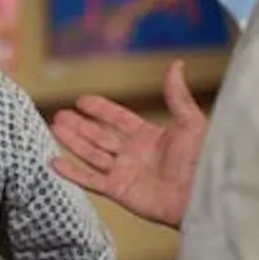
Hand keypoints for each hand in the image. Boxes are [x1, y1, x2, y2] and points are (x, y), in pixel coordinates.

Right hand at [49, 59, 205, 228]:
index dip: (101, 109)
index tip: (82, 100)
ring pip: (92, 154)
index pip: (119, 119)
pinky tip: (55, 162)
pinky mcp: (120, 191)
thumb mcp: (191, 122)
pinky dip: (72, 173)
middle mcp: (134, 154)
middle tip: (60, 114)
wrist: (204, 195)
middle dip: (80, 125)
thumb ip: (177, 95)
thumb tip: (176, 64)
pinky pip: (91, 180)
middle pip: (100, 137)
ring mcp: (125, 173)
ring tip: (54, 128)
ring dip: (73, 142)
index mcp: (150, 137)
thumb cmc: (204, 160)